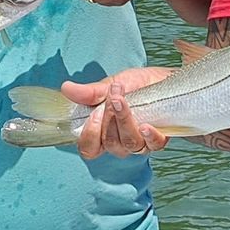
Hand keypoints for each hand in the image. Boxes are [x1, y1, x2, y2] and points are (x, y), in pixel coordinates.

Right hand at [62, 65, 176, 158]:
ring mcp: (140, 142)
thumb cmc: (136, 85)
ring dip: (125, 120)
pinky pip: (153, 145)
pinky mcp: (158, 139)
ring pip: (129, 143)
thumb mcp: (110, 85)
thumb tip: (66, 88)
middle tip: (113, 96)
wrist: (163, 80)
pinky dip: (149, 136)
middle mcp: (120, 142)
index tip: (93, 114)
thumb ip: (90, 93)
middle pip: (109, 143)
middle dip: (109, 118)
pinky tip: (146, 125)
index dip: (89, 137)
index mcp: (103, 132)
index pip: (89, 149)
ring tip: (124, 99)